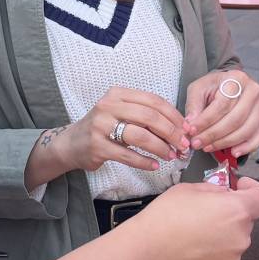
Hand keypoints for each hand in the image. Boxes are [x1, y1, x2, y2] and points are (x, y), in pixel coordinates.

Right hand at [61, 87, 190, 173]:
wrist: (71, 144)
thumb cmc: (103, 128)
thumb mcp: (121, 113)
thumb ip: (145, 116)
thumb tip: (179, 128)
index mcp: (118, 94)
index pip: (153, 100)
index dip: (173, 115)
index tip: (186, 129)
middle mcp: (108, 106)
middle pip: (149, 116)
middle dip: (171, 132)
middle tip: (183, 145)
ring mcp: (101, 126)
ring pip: (140, 135)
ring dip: (160, 147)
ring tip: (171, 156)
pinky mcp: (97, 146)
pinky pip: (127, 155)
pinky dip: (145, 161)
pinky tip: (155, 165)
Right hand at [125, 177, 258, 259]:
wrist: (149, 249)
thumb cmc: (166, 215)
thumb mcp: (191, 188)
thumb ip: (216, 189)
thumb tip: (225, 194)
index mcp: (236, 210)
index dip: (254, 190)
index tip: (240, 188)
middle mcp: (241, 235)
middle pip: (246, 218)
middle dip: (231, 211)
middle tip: (205, 209)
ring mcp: (234, 255)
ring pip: (236, 236)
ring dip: (224, 230)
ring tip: (196, 229)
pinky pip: (228, 252)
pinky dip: (217, 247)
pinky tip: (195, 244)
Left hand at [184, 69, 258, 156]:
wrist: (229, 85)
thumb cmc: (214, 87)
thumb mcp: (198, 89)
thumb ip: (194, 105)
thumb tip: (191, 124)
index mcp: (236, 78)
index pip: (222, 104)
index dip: (206, 120)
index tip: (192, 131)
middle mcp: (253, 91)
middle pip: (235, 119)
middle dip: (214, 134)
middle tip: (198, 143)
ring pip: (246, 130)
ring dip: (226, 143)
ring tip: (209, 147)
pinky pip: (258, 137)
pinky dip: (246, 147)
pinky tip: (233, 152)